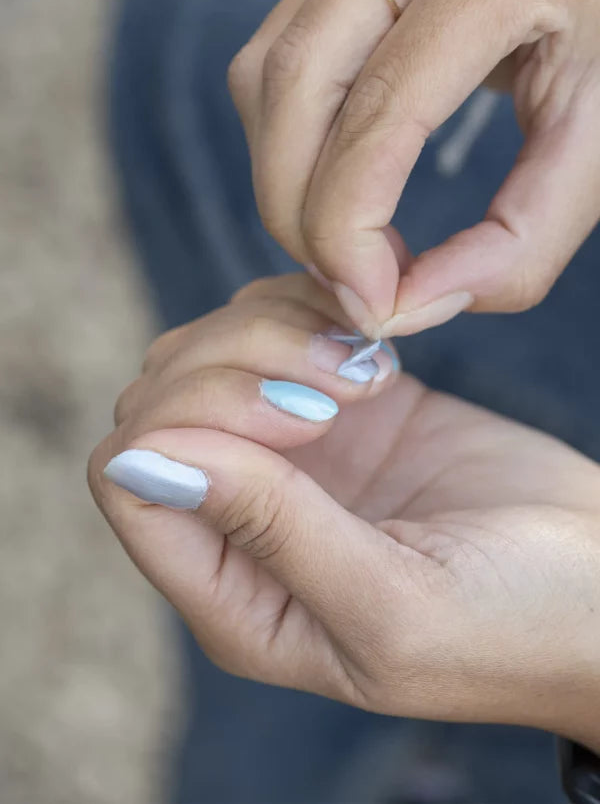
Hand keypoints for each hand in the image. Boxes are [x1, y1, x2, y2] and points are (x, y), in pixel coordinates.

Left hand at [89, 274, 599, 750]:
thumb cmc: (511, 623)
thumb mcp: (391, 606)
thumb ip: (270, 534)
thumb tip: (143, 462)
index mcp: (235, 594)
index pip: (130, 483)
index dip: (190, 426)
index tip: (307, 423)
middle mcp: (243, 518)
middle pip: (160, 401)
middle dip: (237, 366)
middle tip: (348, 388)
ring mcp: (288, 453)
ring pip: (209, 349)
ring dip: (277, 333)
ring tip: (373, 371)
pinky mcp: (339, 400)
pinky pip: (276, 322)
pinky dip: (310, 308)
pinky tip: (376, 348)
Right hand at [228, 0, 599, 336]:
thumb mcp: (597, 143)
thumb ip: (522, 239)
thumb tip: (411, 305)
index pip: (377, 110)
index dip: (348, 228)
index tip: (372, 306)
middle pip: (293, 86)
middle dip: (298, 213)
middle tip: (352, 285)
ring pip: (266, 76)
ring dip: (286, 181)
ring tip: (351, 239)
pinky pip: (273, 63)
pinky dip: (287, 144)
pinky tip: (340, 183)